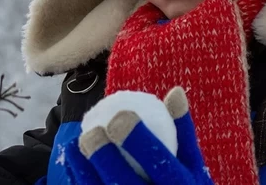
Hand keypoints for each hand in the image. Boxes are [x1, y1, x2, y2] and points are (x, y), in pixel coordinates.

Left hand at [64, 87, 214, 184]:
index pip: (160, 163)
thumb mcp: (192, 162)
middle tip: (90, 133)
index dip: (139, 140)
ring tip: (73, 145)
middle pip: (125, 184)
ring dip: (84, 172)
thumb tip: (175, 90)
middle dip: (105, 158)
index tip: (120, 115)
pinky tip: (73, 164)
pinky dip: (80, 182)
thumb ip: (182, 129)